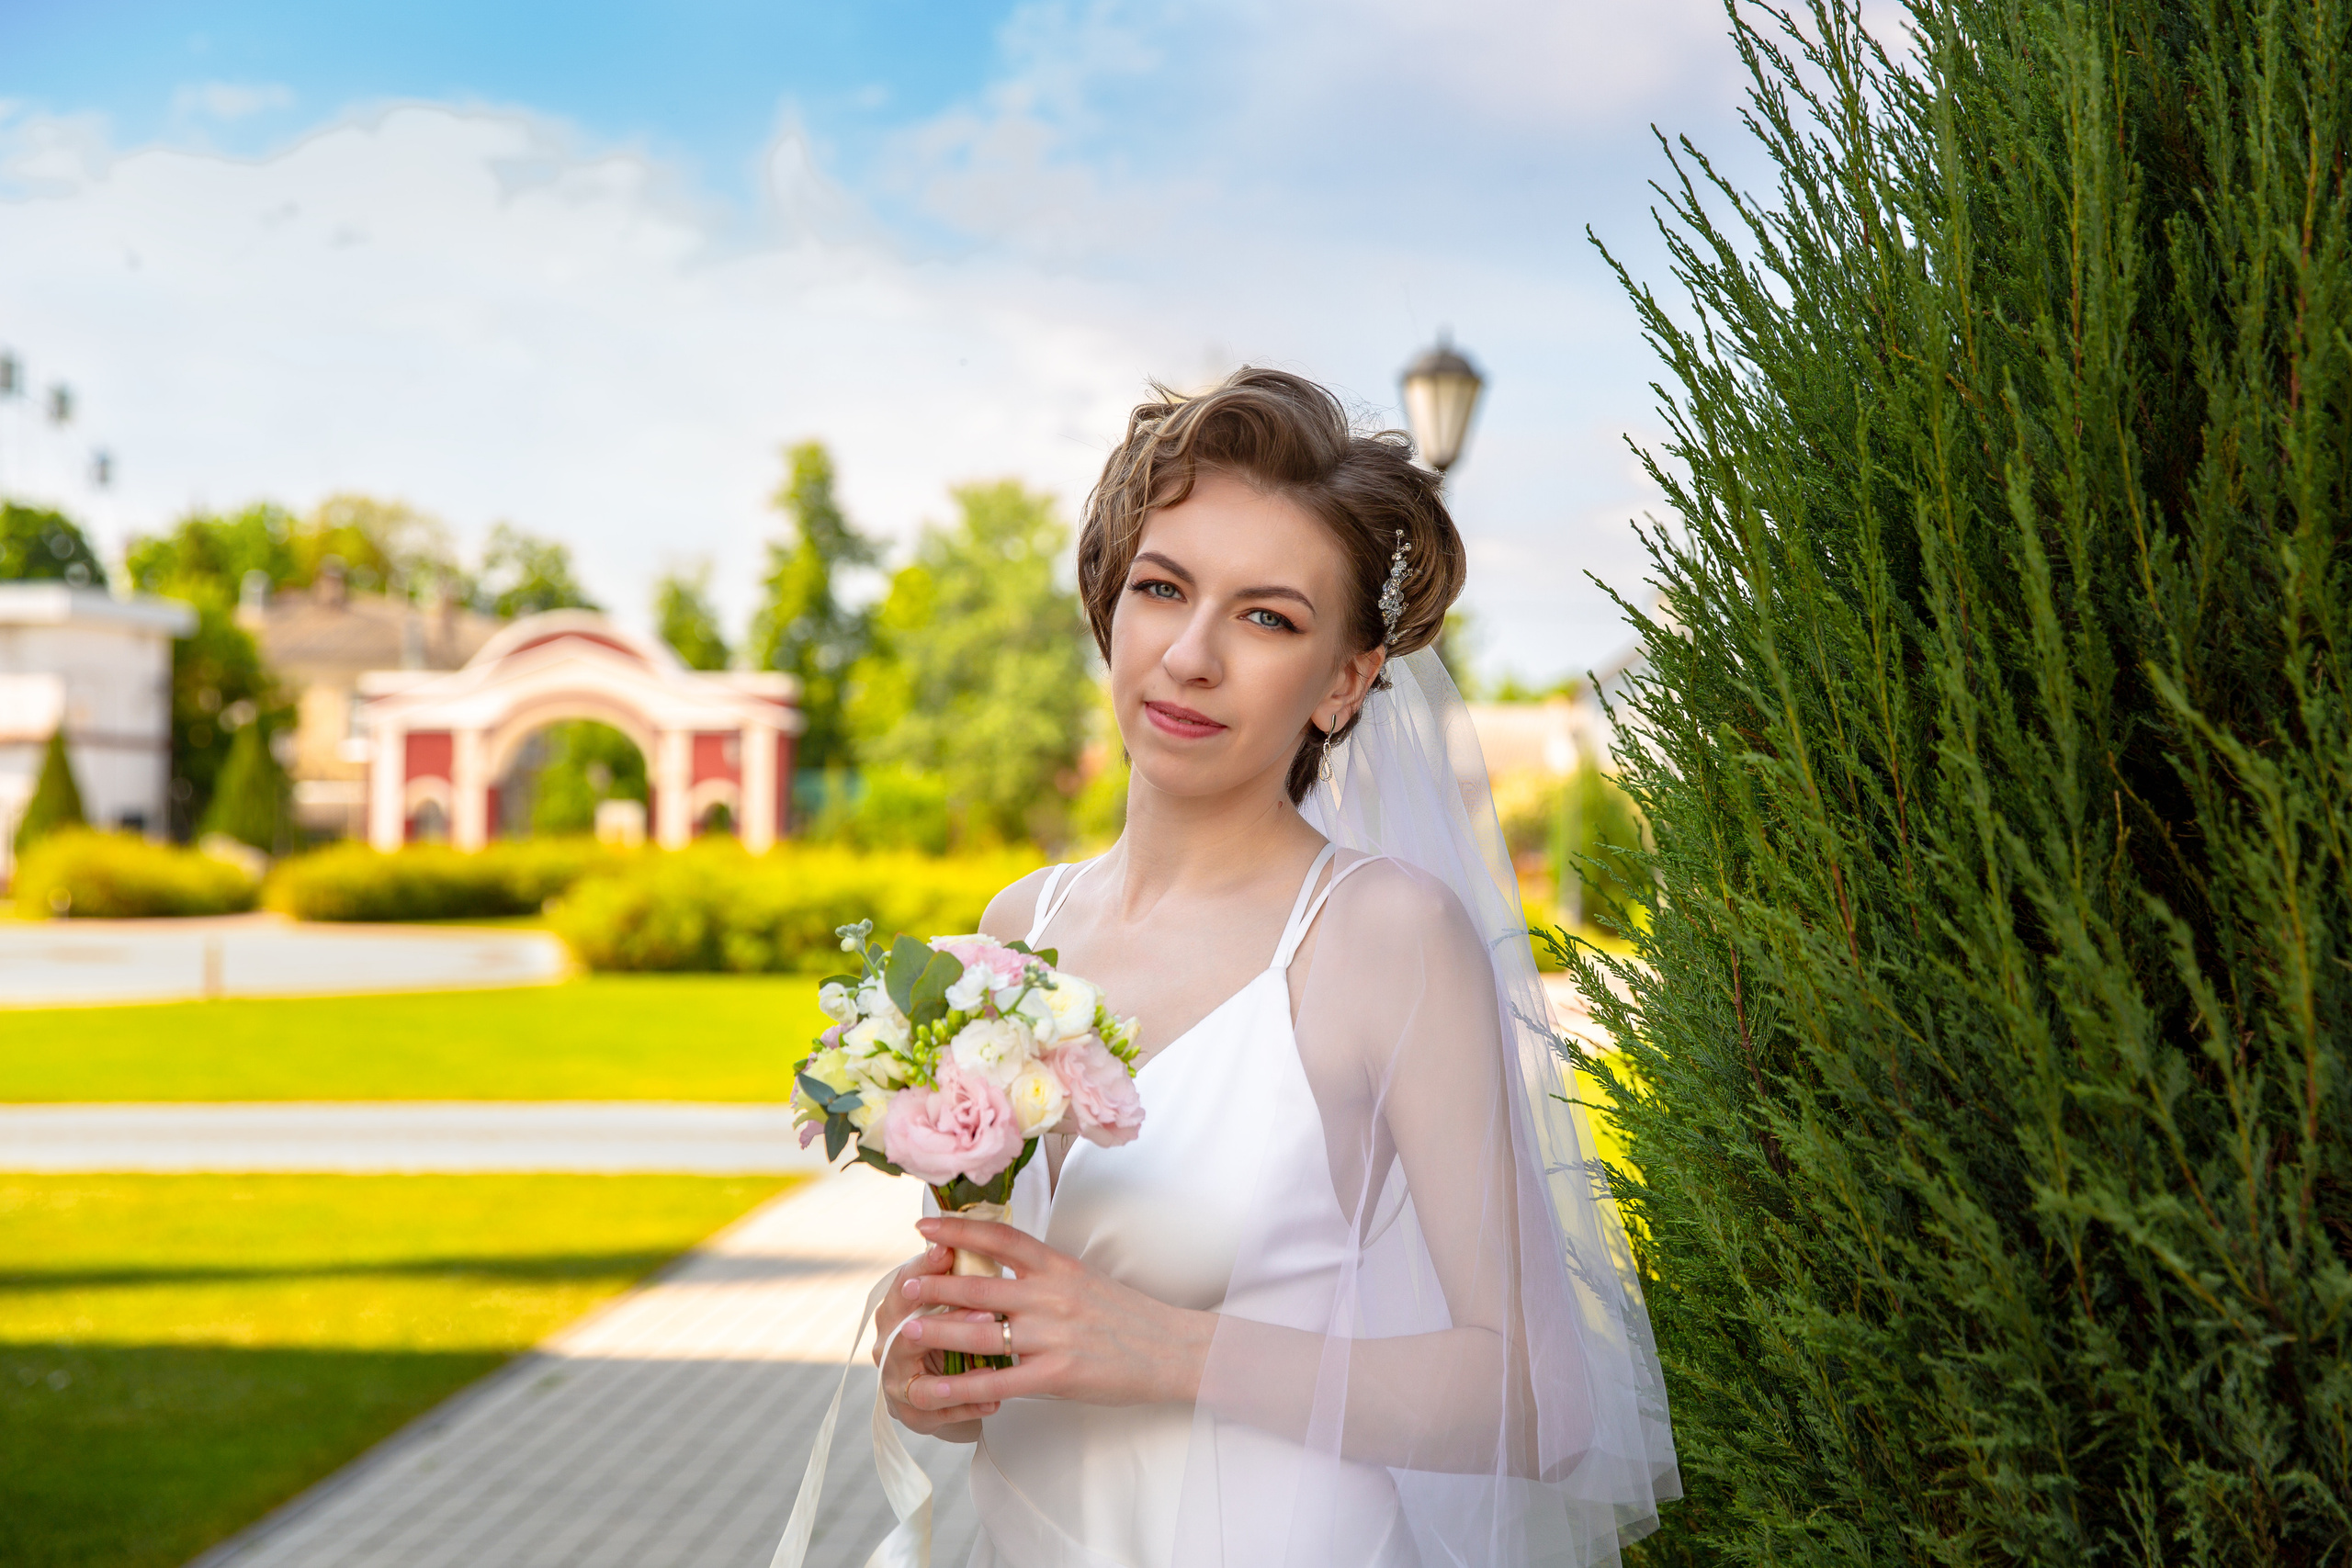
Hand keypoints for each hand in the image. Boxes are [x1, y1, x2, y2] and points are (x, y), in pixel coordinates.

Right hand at [875, 1238, 1000, 1438]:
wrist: (931, 1376)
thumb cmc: (941, 1325)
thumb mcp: (946, 1295)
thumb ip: (952, 1272)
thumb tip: (962, 1236)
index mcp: (894, 1310)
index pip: (903, 1285)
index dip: (924, 1268)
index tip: (949, 1251)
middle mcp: (887, 1346)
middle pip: (908, 1334)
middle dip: (949, 1323)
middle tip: (988, 1312)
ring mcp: (897, 1383)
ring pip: (923, 1385)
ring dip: (959, 1378)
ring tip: (991, 1370)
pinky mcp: (913, 1414)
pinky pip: (940, 1415)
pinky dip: (968, 1408)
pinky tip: (994, 1402)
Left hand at [892, 1214, 1214, 1418]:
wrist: (1173, 1349)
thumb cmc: (1128, 1316)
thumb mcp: (1085, 1279)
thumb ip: (1044, 1276)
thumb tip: (999, 1270)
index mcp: (1058, 1266)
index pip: (1000, 1238)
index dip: (958, 1229)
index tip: (924, 1225)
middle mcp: (1051, 1295)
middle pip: (980, 1285)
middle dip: (936, 1284)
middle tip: (904, 1283)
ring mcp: (1052, 1336)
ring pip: (979, 1333)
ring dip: (937, 1331)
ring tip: (906, 1330)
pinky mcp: (1056, 1376)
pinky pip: (997, 1382)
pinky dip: (959, 1388)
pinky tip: (934, 1392)